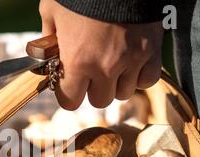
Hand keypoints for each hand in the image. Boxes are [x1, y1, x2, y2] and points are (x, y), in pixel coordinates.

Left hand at [39, 0, 163, 108]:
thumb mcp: (51, 10)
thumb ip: (48, 38)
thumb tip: (48, 56)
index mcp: (77, 61)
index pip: (71, 102)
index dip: (68, 94)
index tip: (69, 85)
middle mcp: (105, 67)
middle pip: (100, 101)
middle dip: (93, 89)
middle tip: (91, 72)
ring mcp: (131, 60)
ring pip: (124, 93)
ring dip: (117, 83)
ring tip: (113, 63)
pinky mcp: (152, 51)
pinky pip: (147, 80)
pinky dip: (140, 76)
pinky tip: (132, 63)